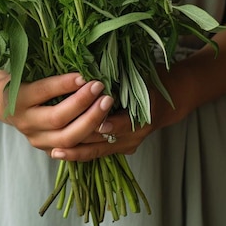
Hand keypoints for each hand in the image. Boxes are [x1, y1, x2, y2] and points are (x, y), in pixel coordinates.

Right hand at [0, 71, 113, 155]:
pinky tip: (106, 125)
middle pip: (57, 119)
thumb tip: (75, 55)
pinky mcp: (47, 149)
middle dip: (82, 104)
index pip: (43, 91)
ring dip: (91, 122)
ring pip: (67, 138)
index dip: (64, 84)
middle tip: (101, 89)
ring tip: (106, 104)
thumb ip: (44, 65)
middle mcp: (26, 121)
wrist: (2, 105)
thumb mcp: (24, 68)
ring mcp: (36, 139)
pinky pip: (72, 150)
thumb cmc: (19, 79)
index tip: (84, 76)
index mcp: (17, 98)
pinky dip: (91, 139)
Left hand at [50, 67, 185, 161]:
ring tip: (56, 151)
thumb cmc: (151, 81)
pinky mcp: (123, 149)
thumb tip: (90, 73)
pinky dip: (81, 153)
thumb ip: (119, 77)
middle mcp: (136, 134)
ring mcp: (129, 144)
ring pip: (99, 150)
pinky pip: (99, 153)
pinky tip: (62, 153)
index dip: (105, 122)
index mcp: (144, 114)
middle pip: (104, 139)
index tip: (89, 124)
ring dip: (77, 151)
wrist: (169, 100)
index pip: (122, 123)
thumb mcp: (141, 75)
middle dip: (81, 138)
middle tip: (58, 140)